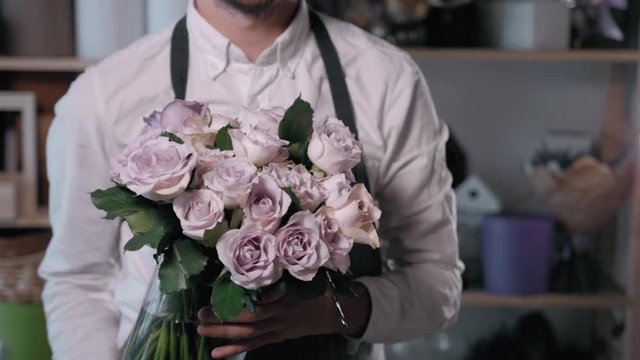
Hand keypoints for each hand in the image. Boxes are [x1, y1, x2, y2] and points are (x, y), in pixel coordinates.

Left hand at [197, 283, 370, 358]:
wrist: (334, 313)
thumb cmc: (317, 286)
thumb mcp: (304, 273)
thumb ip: (285, 267)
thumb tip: (259, 247)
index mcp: (289, 296)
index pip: (262, 300)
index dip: (241, 299)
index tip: (219, 291)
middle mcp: (282, 315)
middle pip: (251, 319)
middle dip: (225, 318)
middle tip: (201, 314)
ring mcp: (279, 329)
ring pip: (249, 334)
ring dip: (224, 334)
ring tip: (201, 330)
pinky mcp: (276, 338)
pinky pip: (254, 345)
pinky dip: (234, 349)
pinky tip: (215, 353)